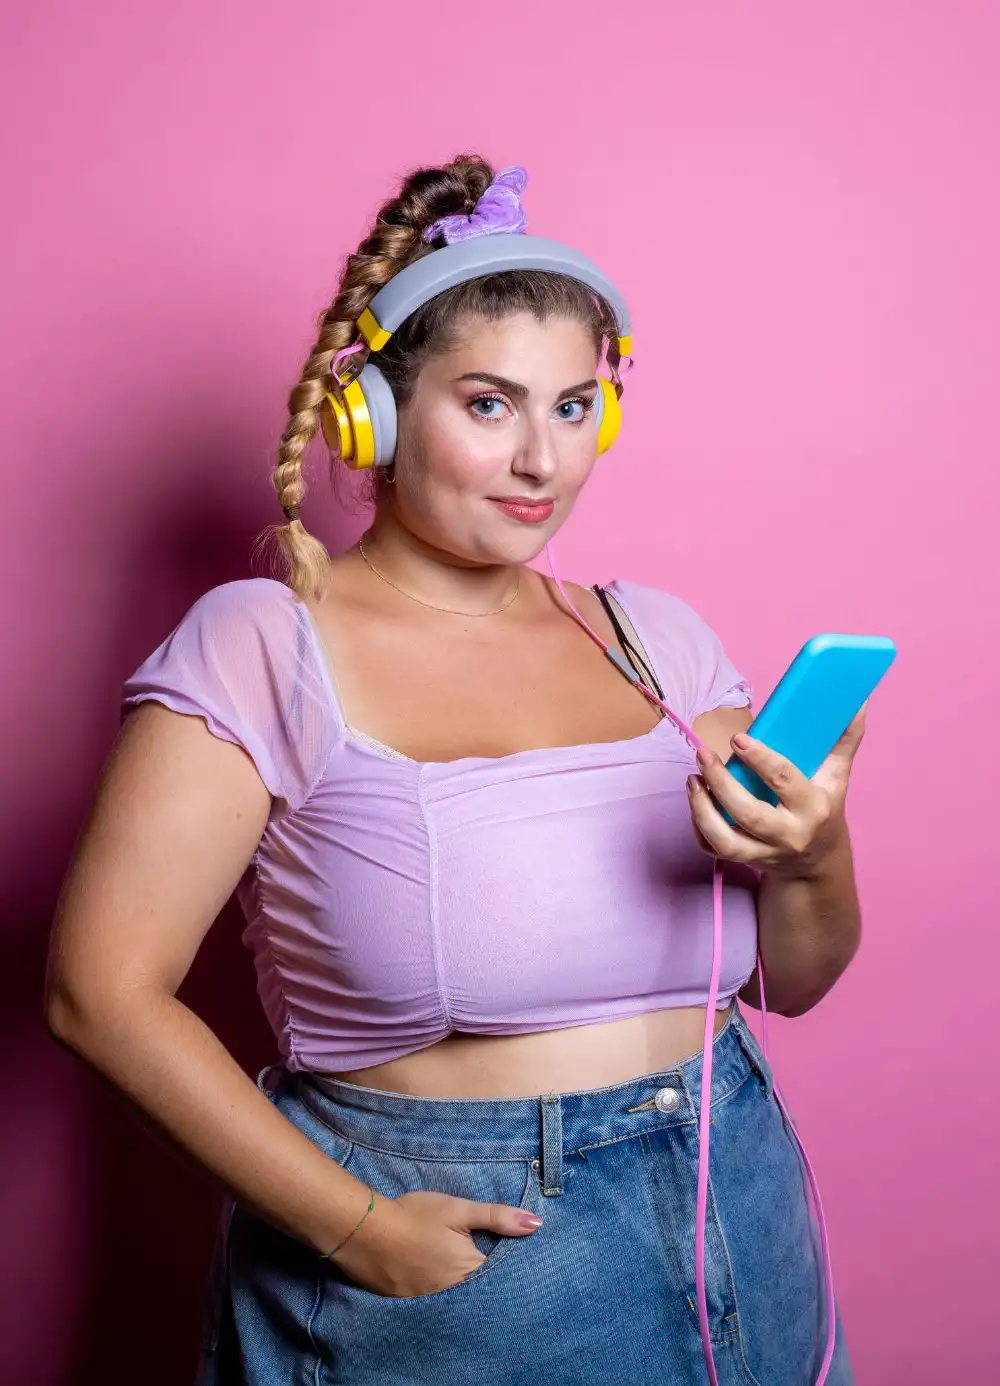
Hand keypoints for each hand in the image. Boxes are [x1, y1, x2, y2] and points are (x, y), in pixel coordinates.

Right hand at [327, 1189, 542, 1298]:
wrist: (364, 1231)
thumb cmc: (414, 1216)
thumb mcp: (458, 1209)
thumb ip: (497, 1218)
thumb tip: (536, 1224)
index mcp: (470, 1270)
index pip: (501, 1277)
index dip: (508, 1267)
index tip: (512, 1256)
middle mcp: (453, 1294)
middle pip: (479, 1291)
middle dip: (486, 1280)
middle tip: (478, 1260)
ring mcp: (430, 1303)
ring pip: (457, 1299)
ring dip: (462, 1288)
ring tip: (456, 1269)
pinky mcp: (409, 1304)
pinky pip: (434, 1303)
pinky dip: (439, 1293)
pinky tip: (433, 1277)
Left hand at [686, 702, 867, 879]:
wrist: (818, 859)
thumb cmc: (824, 806)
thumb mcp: (837, 774)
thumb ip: (845, 737)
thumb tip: (857, 700)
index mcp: (813, 807)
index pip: (784, 780)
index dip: (759, 759)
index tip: (738, 738)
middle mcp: (789, 834)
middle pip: (749, 813)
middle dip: (721, 783)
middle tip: (703, 753)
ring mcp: (765, 852)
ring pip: (726, 840)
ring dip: (702, 810)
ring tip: (693, 779)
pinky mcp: (746, 861)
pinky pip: (714, 850)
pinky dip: (699, 827)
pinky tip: (696, 800)